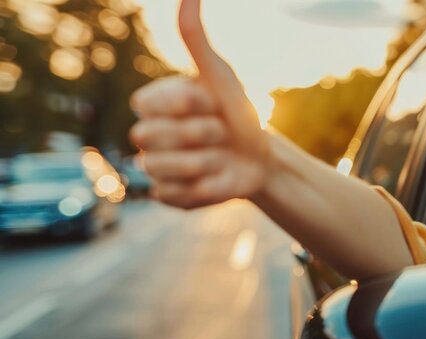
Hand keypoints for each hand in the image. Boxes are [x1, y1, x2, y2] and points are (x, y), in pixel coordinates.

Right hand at [130, 0, 270, 207]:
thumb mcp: (221, 76)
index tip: (212, 104)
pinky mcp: (168, 196)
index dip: (187, 105)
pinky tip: (217, 180)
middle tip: (220, 133)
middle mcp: (148, 135)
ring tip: (221, 157)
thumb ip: (196, 39)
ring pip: (162, 168)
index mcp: (154, 104)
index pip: (147, 104)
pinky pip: (173, 196)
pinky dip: (204, 189)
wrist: (263, 159)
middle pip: (150, 137)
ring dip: (205, 163)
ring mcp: (155, 167)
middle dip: (200, 134)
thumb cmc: (239, 113)